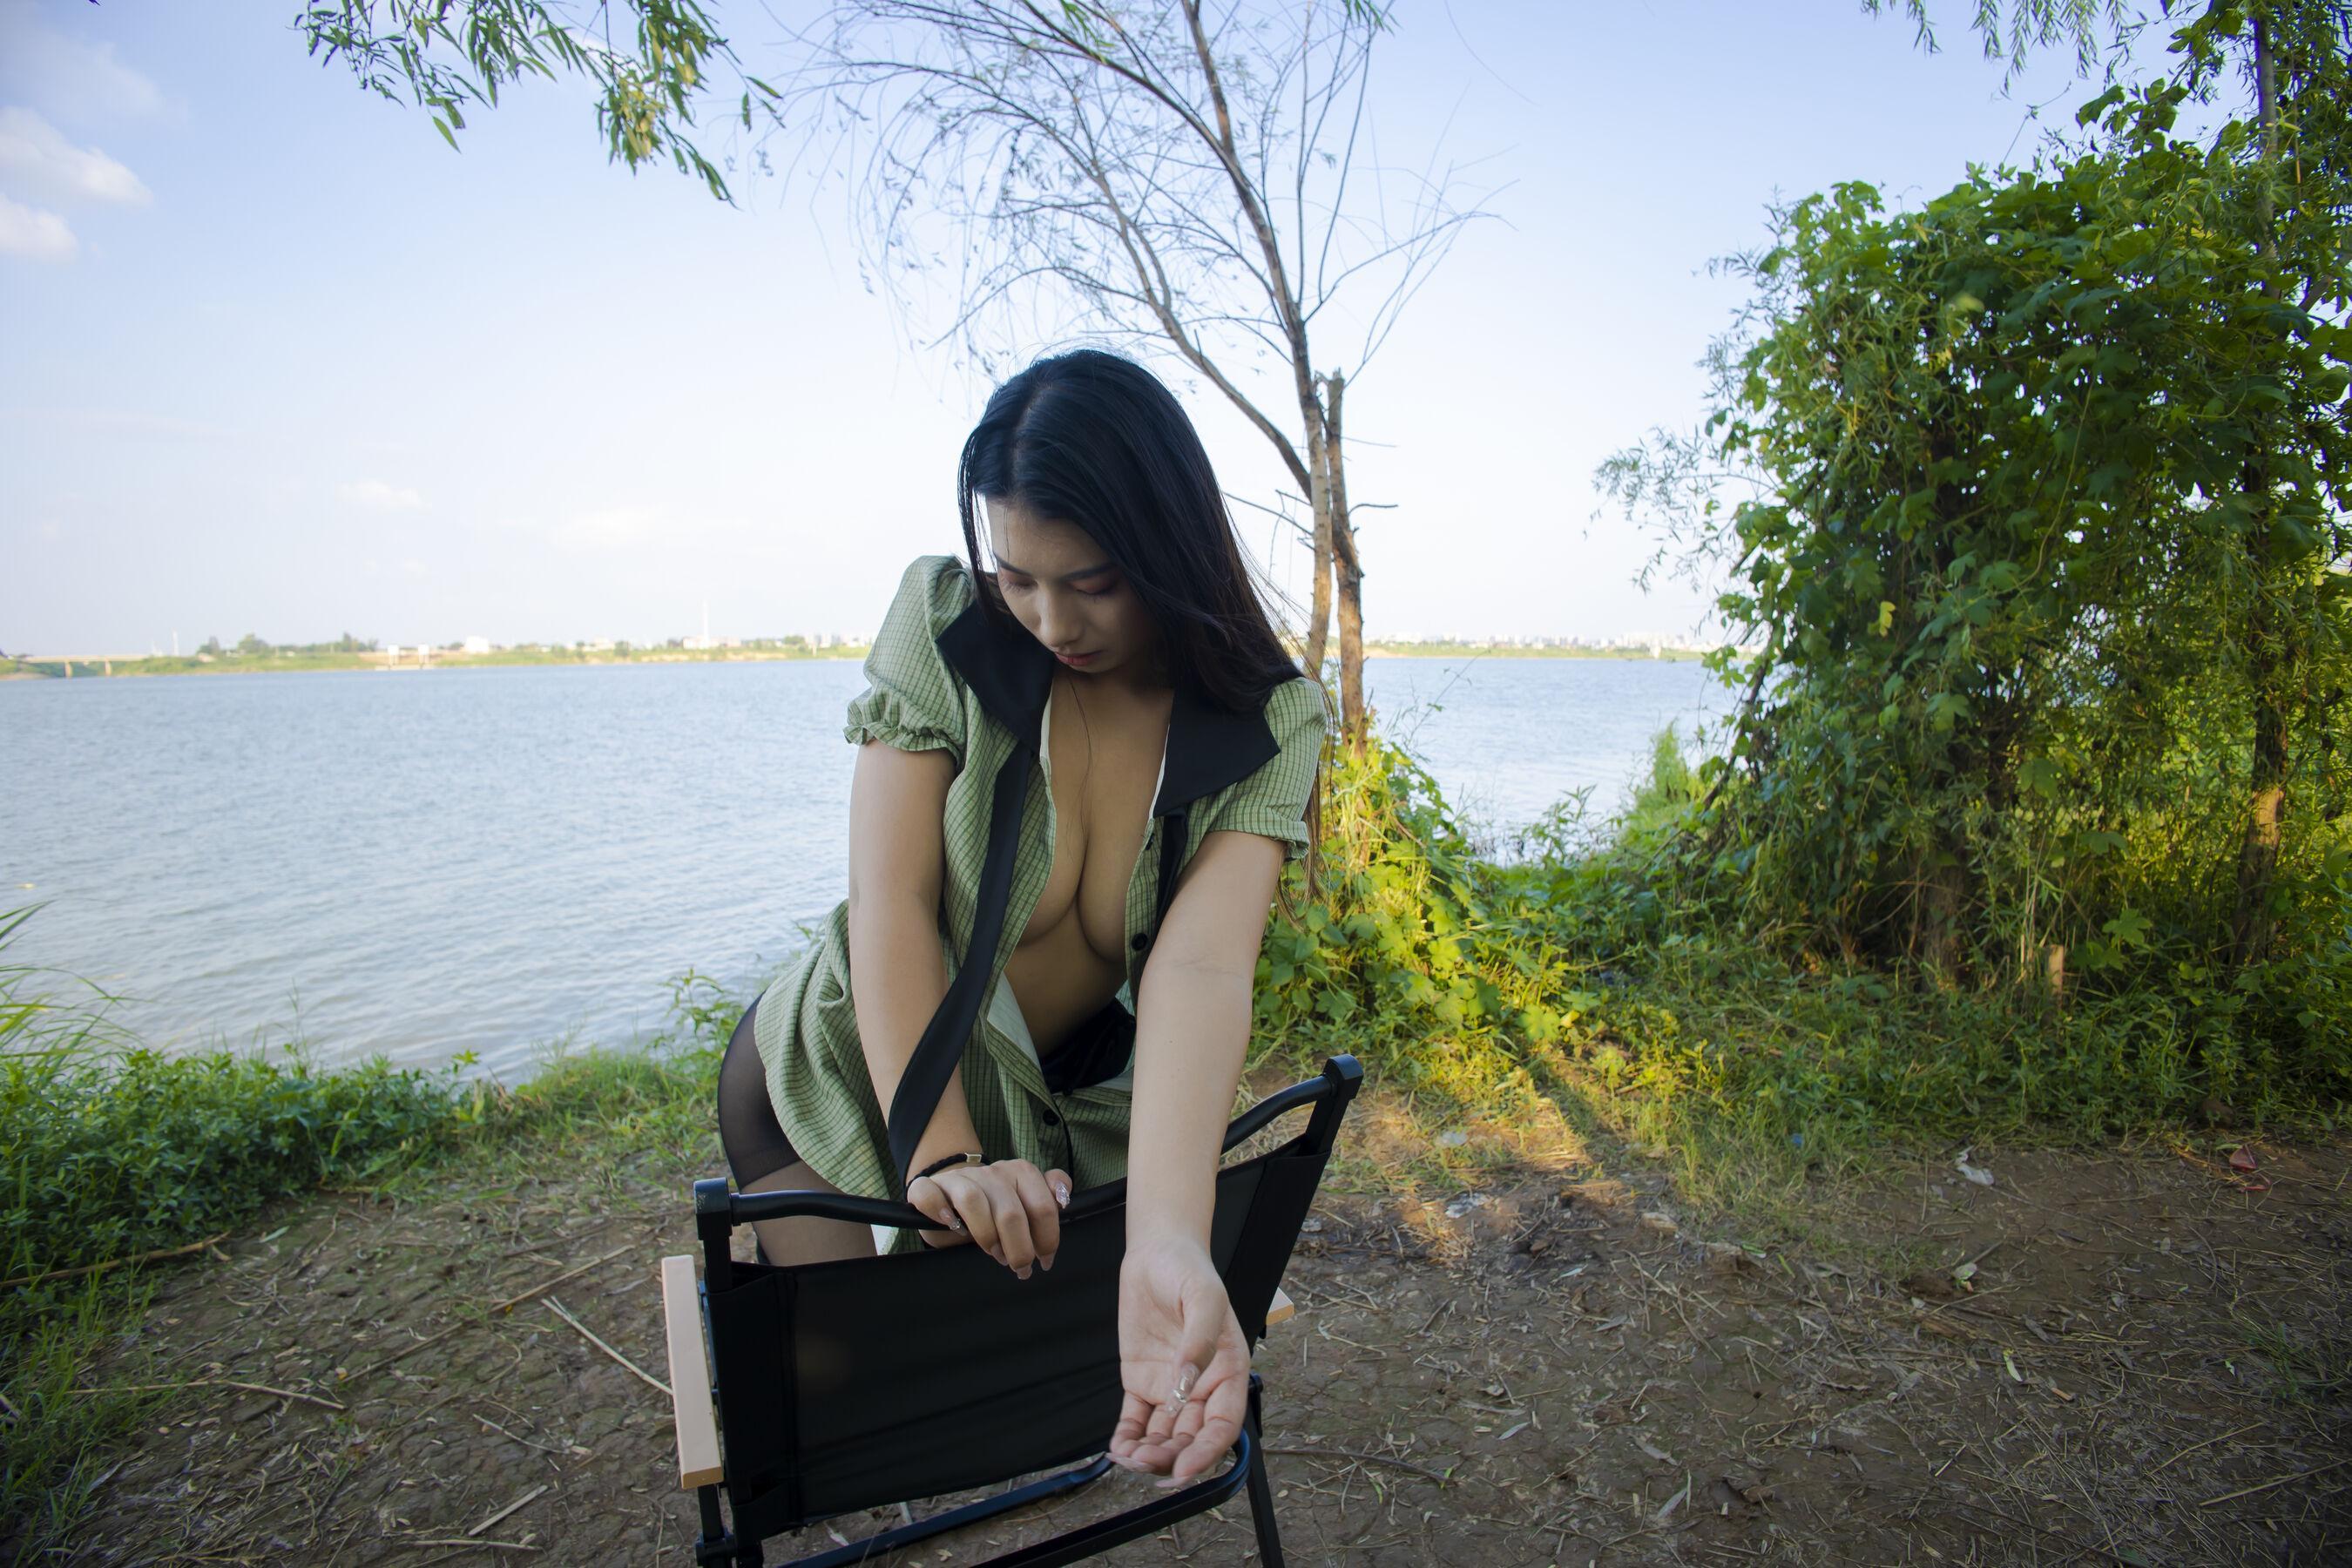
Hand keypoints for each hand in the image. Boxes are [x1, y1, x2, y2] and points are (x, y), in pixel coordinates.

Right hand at [906, 1158, 1069, 1276]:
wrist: (952, 1196)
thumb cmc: (995, 1208)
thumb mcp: (1025, 1203)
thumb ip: (1048, 1198)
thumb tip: (1063, 1198)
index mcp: (1020, 1173)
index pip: (1042, 1206)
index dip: (1047, 1239)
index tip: (1045, 1259)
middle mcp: (991, 1172)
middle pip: (1011, 1212)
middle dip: (1020, 1248)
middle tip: (1021, 1267)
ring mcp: (958, 1178)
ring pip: (974, 1202)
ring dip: (986, 1236)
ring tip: (994, 1254)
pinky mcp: (928, 1187)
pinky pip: (930, 1195)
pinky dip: (938, 1209)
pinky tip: (951, 1224)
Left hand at [1108, 1236, 1248, 1485]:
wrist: (1157, 1253)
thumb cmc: (1189, 1271)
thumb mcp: (1203, 1297)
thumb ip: (1199, 1339)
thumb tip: (1188, 1381)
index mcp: (1228, 1371)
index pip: (1223, 1425)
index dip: (1206, 1452)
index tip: (1184, 1469)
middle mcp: (1202, 1387)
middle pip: (1190, 1438)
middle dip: (1170, 1458)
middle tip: (1145, 1461)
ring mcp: (1170, 1387)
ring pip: (1163, 1436)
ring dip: (1148, 1454)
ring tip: (1127, 1457)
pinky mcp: (1141, 1382)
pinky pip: (1136, 1419)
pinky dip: (1127, 1438)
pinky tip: (1117, 1448)